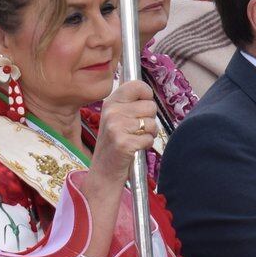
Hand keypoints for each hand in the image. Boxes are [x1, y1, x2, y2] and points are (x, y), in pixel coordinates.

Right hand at [83, 80, 156, 198]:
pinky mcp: (123, 143)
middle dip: (150, 119)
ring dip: (149, 134)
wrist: (104, 171)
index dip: (147, 95)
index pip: (137, 85)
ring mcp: (116, 127)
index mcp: (111, 102)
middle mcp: (112, 111)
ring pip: (152, 123)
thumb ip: (130, 104)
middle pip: (150, 106)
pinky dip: (146, 145)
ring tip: (135, 139)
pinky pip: (149, 138)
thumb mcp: (117, 118)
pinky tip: (133, 149)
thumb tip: (149, 94)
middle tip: (136, 130)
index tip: (144, 105)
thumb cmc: (116, 143)